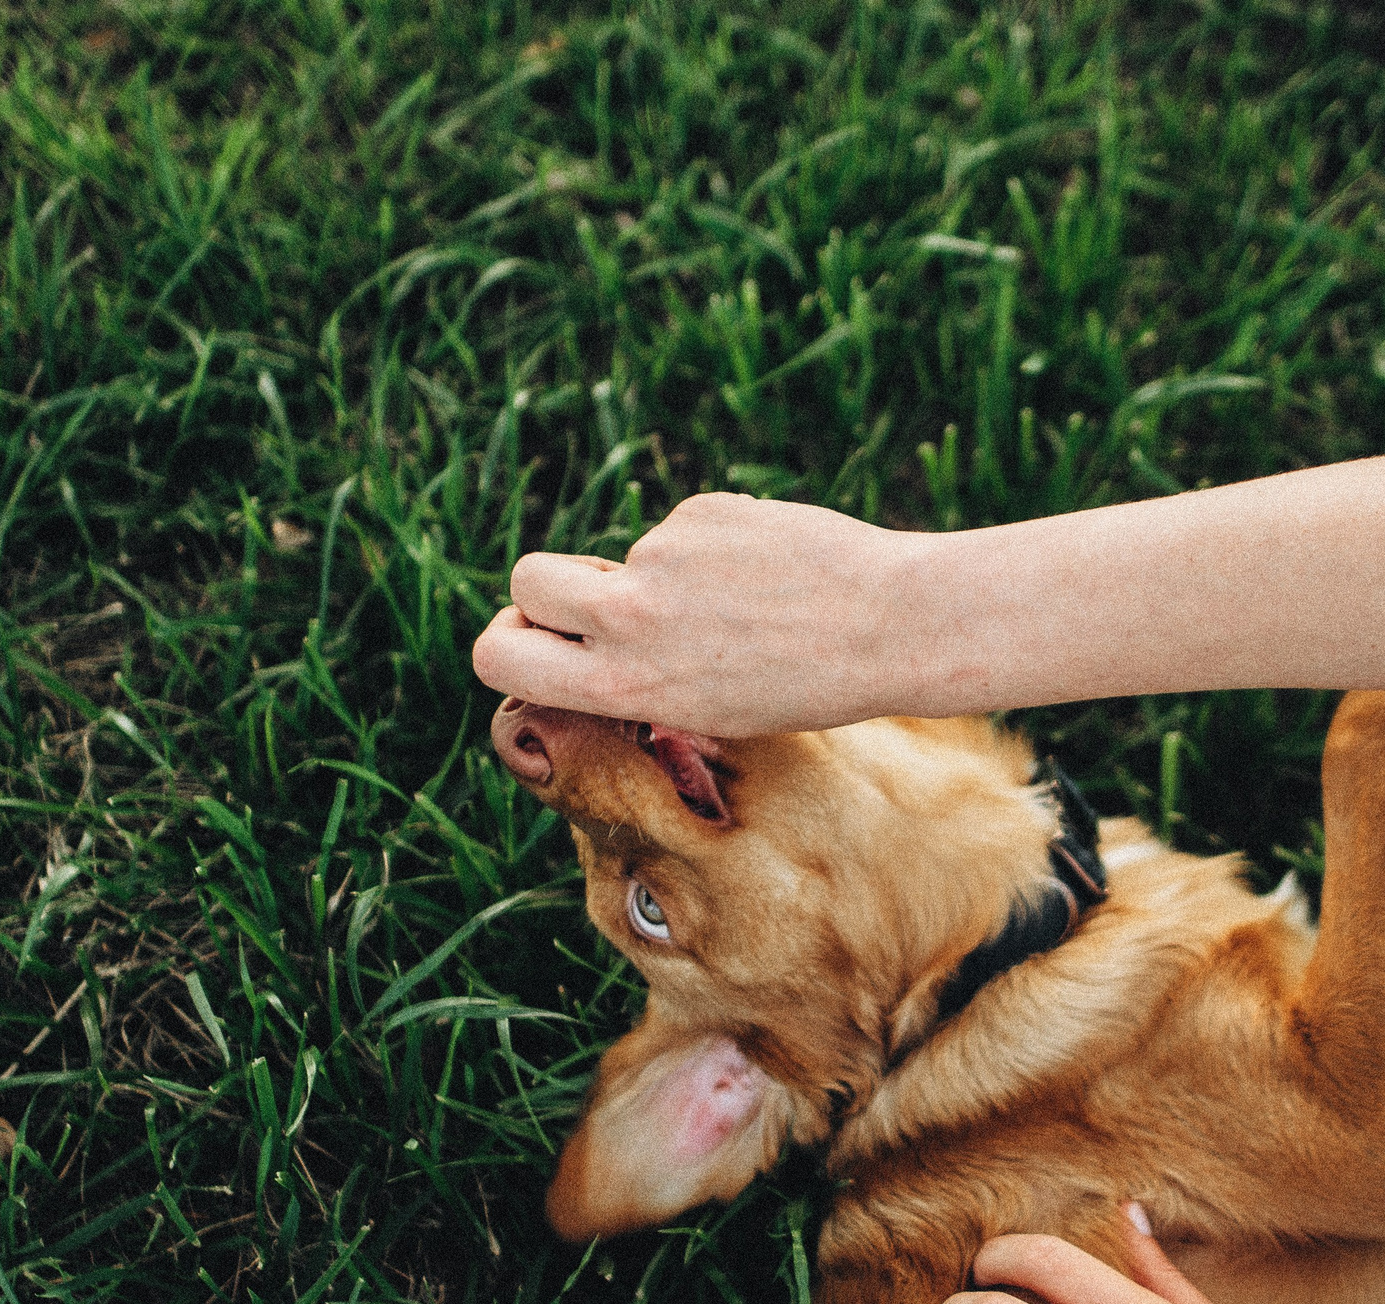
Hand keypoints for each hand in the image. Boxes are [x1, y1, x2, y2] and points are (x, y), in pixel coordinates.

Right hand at [471, 493, 942, 734]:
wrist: (888, 628)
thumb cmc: (807, 685)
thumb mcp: (706, 709)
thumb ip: (637, 674)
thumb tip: (590, 639)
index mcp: (623, 686)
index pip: (496, 654)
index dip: (507, 641)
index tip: (534, 639)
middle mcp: (627, 620)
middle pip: (526, 579)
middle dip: (543, 590)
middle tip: (594, 602)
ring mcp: (659, 558)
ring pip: (632, 557)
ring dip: (663, 573)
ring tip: (742, 604)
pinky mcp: (700, 513)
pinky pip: (687, 530)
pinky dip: (717, 547)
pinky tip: (773, 573)